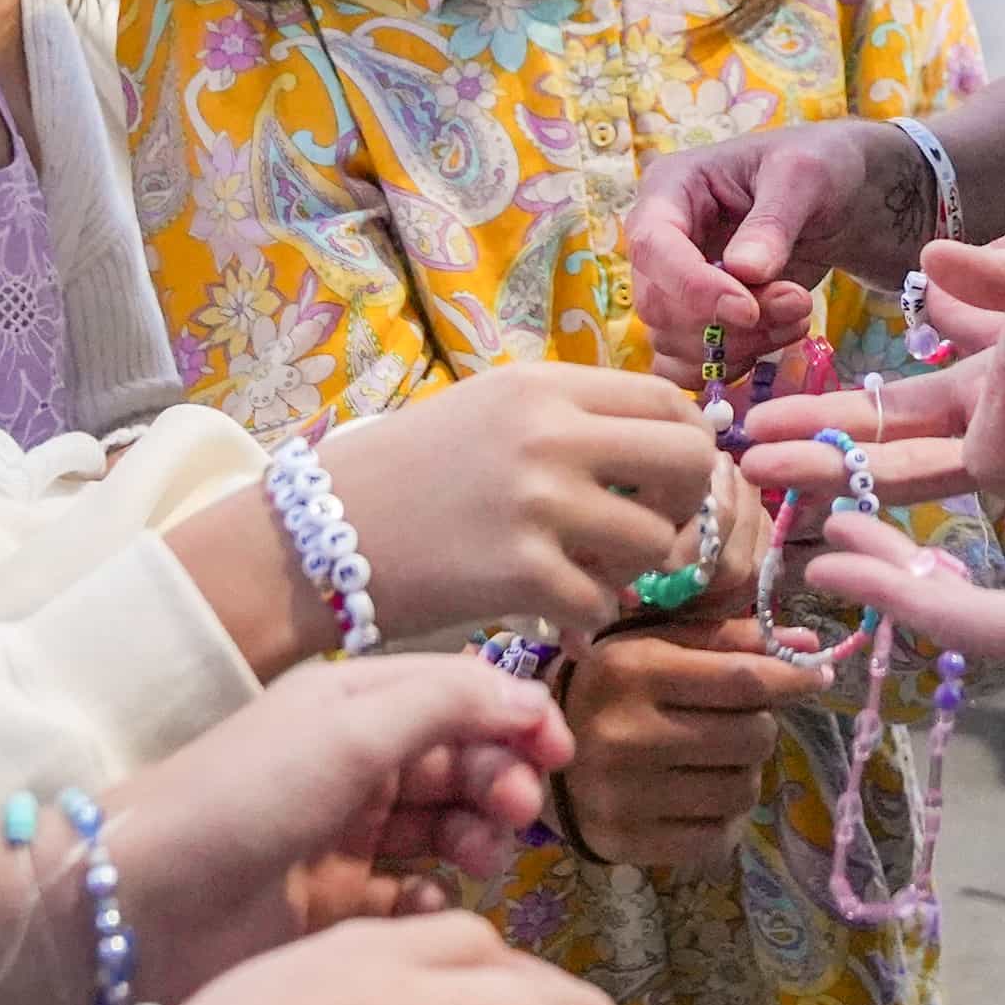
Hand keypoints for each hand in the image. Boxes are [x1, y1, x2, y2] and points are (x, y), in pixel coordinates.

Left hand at [102, 654, 571, 999]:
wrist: (140, 902)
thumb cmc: (247, 794)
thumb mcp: (351, 726)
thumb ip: (449, 701)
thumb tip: (531, 696)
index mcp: (354, 703)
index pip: (460, 693)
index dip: (515, 716)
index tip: (559, 751)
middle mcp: (353, 765)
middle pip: (461, 762)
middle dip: (501, 780)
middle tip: (518, 812)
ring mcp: (343, 839)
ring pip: (444, 830)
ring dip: (477, 836)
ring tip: (481, 857)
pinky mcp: (333, 912)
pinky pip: (411, 901)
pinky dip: (434, 902)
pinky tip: (433, 906)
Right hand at [318, 363, 716, 639]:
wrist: (316, 534)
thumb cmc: (406, 472)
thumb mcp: (489, 410)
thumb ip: (569, 417)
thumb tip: (662, 444)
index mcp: (544, 386)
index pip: (668, 402)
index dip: (687, 445)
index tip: (667, 480)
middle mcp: (549, 434)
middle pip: (686, 461)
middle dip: (682, 505)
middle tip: (646, 531)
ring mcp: (537, 503)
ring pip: (652, 542)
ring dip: (632, 570)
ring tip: (591, 575)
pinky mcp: (518, 573)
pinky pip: (601, 603)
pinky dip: (588, 618)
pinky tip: (558, 615)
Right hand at [556, 616, 828, 872]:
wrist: (532, 755)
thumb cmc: (611, 687)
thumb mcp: (658, 644)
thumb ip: (730, 640)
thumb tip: (807, 647)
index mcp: (634, 671)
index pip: (744, 680)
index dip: (791, 679)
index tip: (815, 677)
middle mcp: (627, 734)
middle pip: (753, 738)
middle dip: (758, 727)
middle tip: (735, 722)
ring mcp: (625, 796)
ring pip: (743, 790)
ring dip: (742, 774)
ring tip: (711, 760)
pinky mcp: (627, 844)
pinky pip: (717, 838)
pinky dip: (721, 817)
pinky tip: (696, 796)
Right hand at [625, 121, 933, 365]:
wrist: (841, 198)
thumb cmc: (818, 167)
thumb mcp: (804, 176)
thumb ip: (773, 223)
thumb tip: (744, 273)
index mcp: (670, 189)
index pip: (651, 246)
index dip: (693, 287)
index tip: (748, 309)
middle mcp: (660, 241)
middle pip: (659, 305)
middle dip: (730, 321)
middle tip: (797, 303)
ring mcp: (674, 284)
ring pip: (676, 343)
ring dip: (742, 344)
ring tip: (799, 313)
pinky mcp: (695, 320)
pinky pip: (689, 364)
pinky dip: (734, 364)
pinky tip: (780, 334)